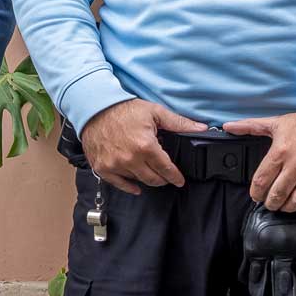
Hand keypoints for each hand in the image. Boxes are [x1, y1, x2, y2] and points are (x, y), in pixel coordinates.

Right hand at [79, 99, 207, 194]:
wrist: (94, 108)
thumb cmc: (123, 109)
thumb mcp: (155, 112)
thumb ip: (179, 123)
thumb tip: (201, 128)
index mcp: (146, 146)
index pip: (167, 169)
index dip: (175, 176)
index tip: (179, 180)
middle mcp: (131, 159)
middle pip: (154, 179)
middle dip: (163, 178)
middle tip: (165, 174)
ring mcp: (115, 165)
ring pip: (138, 181)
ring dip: (146, 177)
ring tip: (148, 167)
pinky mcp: (103, 168)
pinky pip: (119, 185)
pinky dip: (129, 187)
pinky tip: (136, 185)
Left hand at [223, 106, 295, 212]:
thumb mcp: (276, 122)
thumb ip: (250, 126)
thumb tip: (228, 127)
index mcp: (281, 151)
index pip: (261, 181)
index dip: (255, 193)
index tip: (256, 196)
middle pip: (278, 195)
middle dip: (271, 203)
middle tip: (270, 203)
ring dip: (289, 207)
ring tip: (286, 204)